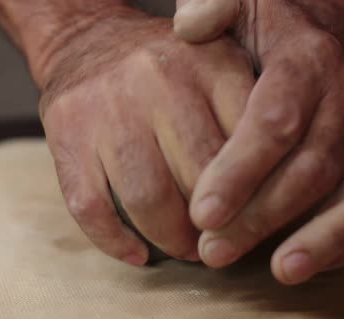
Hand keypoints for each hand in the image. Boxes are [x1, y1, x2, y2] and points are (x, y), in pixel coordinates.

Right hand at [38, 6, 254, 264]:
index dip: (258, 197)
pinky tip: (136, 254)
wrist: (86, 41)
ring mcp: (108, 110)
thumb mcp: (215, 65)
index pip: (249, 146)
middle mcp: (157, 81)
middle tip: (221, 241)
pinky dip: (115, 242)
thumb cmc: (161, 67)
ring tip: (184, 248)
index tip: (257, 219)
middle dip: (216, 226)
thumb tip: (275, 190)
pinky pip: (92, 206)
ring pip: (147, 200)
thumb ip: (246, 111)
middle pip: (200, 178)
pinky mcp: (68, 135)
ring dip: (171, 240)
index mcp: (207, 63)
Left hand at [174, 0, 343, 283]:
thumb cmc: (268, 26)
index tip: (202, 210)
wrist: (326, 25)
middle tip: (213, 250)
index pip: (273, 122)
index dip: (240, 170)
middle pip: (307, 167)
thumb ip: (214, 9)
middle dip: (261, 214)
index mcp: (305, 63)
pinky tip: (308, 263)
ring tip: (280, 270)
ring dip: (316, 236)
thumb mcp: (241, 3)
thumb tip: (188, 27)